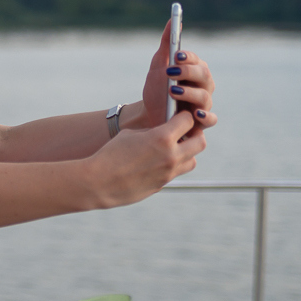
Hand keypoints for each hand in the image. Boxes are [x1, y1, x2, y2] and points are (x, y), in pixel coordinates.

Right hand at [88, 111, 204, 208]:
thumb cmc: (110, 154)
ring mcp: (169, 173)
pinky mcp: (163, 184)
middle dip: (195, 134)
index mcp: (162, 138)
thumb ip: (151, 132)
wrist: (99, 182)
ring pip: (193, 160)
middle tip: (184, 132)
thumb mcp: (131, 134)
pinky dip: (173, 165)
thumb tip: (163, 132)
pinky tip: (157, 161)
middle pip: (200, 142)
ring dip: (187, 152)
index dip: (183, 116)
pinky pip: (176, 172)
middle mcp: (171, 155)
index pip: (188, 120)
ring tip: (172, 148)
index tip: (178, 116)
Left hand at [134, 20, 216, 131]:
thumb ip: (167, 45)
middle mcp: (203, 86)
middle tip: (171, 71)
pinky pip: (210, 120)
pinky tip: (194, 113)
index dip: (188, 58)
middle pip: (204, 76)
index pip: (196, 61)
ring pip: (205, 96)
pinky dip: (205, 116)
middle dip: (188, 72)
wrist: (149, 116)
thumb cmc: (157, 89)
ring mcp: (204, 104)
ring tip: (173, 91)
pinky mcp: (201, 122)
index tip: (176, 56)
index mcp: (194, 71)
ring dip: (189, 93)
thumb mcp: (159, 66)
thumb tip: (173, 20)